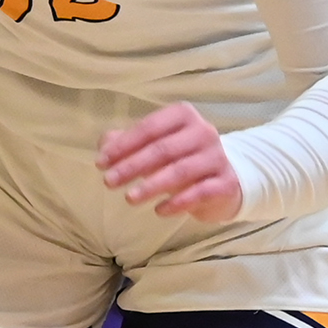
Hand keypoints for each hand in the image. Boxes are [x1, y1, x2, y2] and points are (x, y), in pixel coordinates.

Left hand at [98, 101, 242, 220]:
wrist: (223, 179)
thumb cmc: (181, 158)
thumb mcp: (155, 146)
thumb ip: (127, 143)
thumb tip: (104, 146)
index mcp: (183, 116)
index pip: (149, 128)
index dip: (123, 145)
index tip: (101, 163)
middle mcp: (203, 132)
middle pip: (162, 149)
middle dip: (132, 166)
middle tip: (108, 182)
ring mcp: (217, 157)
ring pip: (181, 171)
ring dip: (151, 186)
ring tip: (129, 199)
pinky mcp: (226, 183)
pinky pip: (199, 193)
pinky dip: (177, 203)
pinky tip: (159, 211)